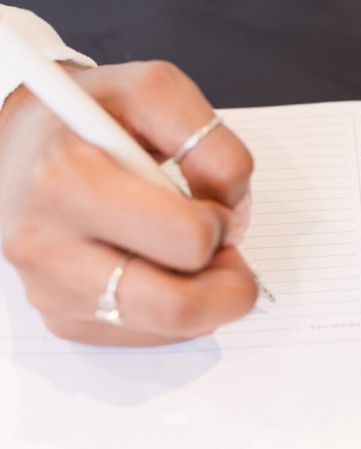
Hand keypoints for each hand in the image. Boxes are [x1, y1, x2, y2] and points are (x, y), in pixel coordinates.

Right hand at [0, 61, 256, 345]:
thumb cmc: (91, 118)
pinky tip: (161, 270)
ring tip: (193, 257)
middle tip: (228, 256)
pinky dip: (175, 313)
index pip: (188, 239)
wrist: (19, 142)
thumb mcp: (154, 92)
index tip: (212, 206)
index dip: (221, 223)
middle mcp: (49, 245)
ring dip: (204, 298)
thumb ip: (211, 141)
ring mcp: (52, 290)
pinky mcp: (63, 319)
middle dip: (228, 286)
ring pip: (166, 330)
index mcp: (68, 180)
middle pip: (177, 307)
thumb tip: (232, 212)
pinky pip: (146, 338)